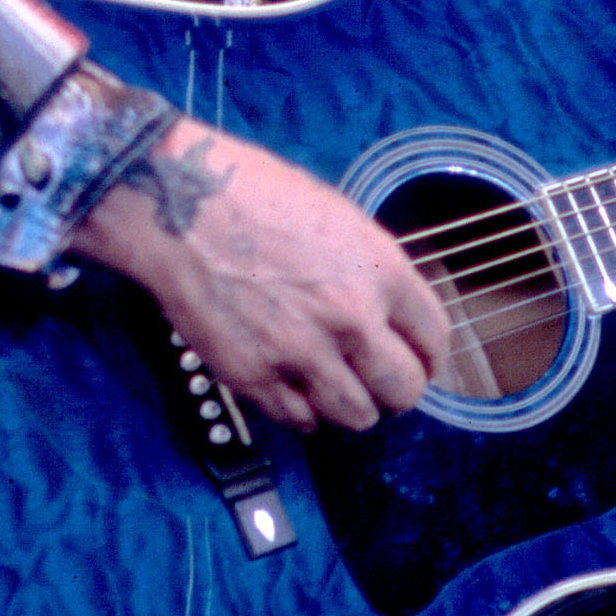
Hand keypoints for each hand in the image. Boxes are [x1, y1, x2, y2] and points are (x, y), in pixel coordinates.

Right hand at [68, 118, 449, 432]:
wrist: (180, 202)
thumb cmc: (252, 195)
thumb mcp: (337, 218)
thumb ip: (370, 270)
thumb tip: (389, 313)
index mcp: (379, 269)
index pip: (435, 338)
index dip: (430, 356)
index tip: (420, 362)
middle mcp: (350, 316)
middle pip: (404, 390)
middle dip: (398, 391)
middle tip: (382, 384)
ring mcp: (301, 351)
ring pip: (356, 415)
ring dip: (352, 406)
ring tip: (337, 388)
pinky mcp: (254, 375)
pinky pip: (299, 420)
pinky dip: (302, 411)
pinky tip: (294, 387)